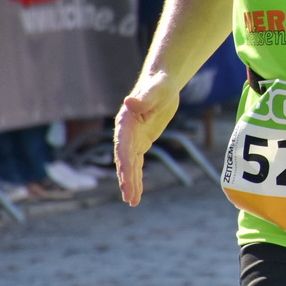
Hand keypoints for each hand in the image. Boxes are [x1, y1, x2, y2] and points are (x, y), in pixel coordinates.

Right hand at [114, 71, 179, 204]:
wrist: (162, 83)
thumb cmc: (159, 85)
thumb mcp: (156, 90)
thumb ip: (143, 98)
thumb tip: (129, 102)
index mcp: (125, 122)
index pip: (122, 146)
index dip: (123, 162)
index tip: (125, 177)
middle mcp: (125, 133)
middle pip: (124, 160)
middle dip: (126, 179)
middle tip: (129, 198)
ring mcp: (133, 139)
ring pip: (130, 165)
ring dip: (131, 183)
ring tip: (132, 202)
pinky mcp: (141, 142)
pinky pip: (137, 163)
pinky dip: (137, 176)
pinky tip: (137, 192)